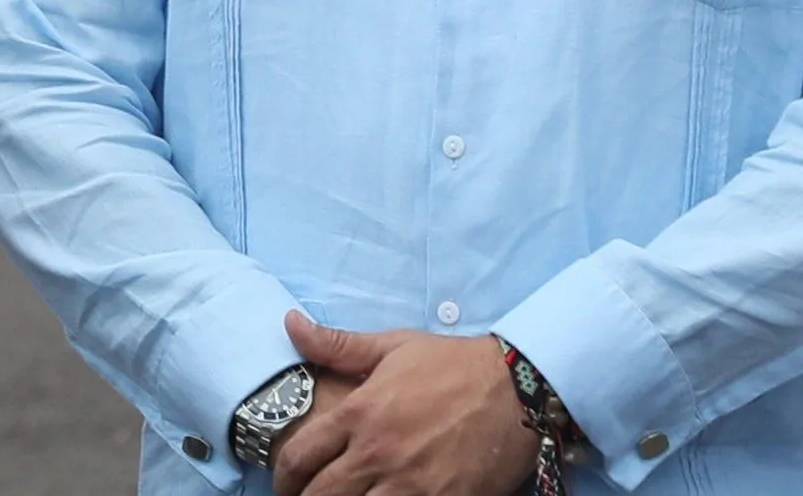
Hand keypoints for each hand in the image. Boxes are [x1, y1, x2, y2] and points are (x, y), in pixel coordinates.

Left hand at [273, 313, 536, 495]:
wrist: (520, 388)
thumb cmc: (454, 365)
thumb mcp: (393, 346)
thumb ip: (338, 344)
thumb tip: (290, 324)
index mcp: (359, 413)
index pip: (299, 456)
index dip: (282, 477)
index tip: (283, 483)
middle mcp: (378, 452)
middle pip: (321, 494)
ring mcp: (413, 483)